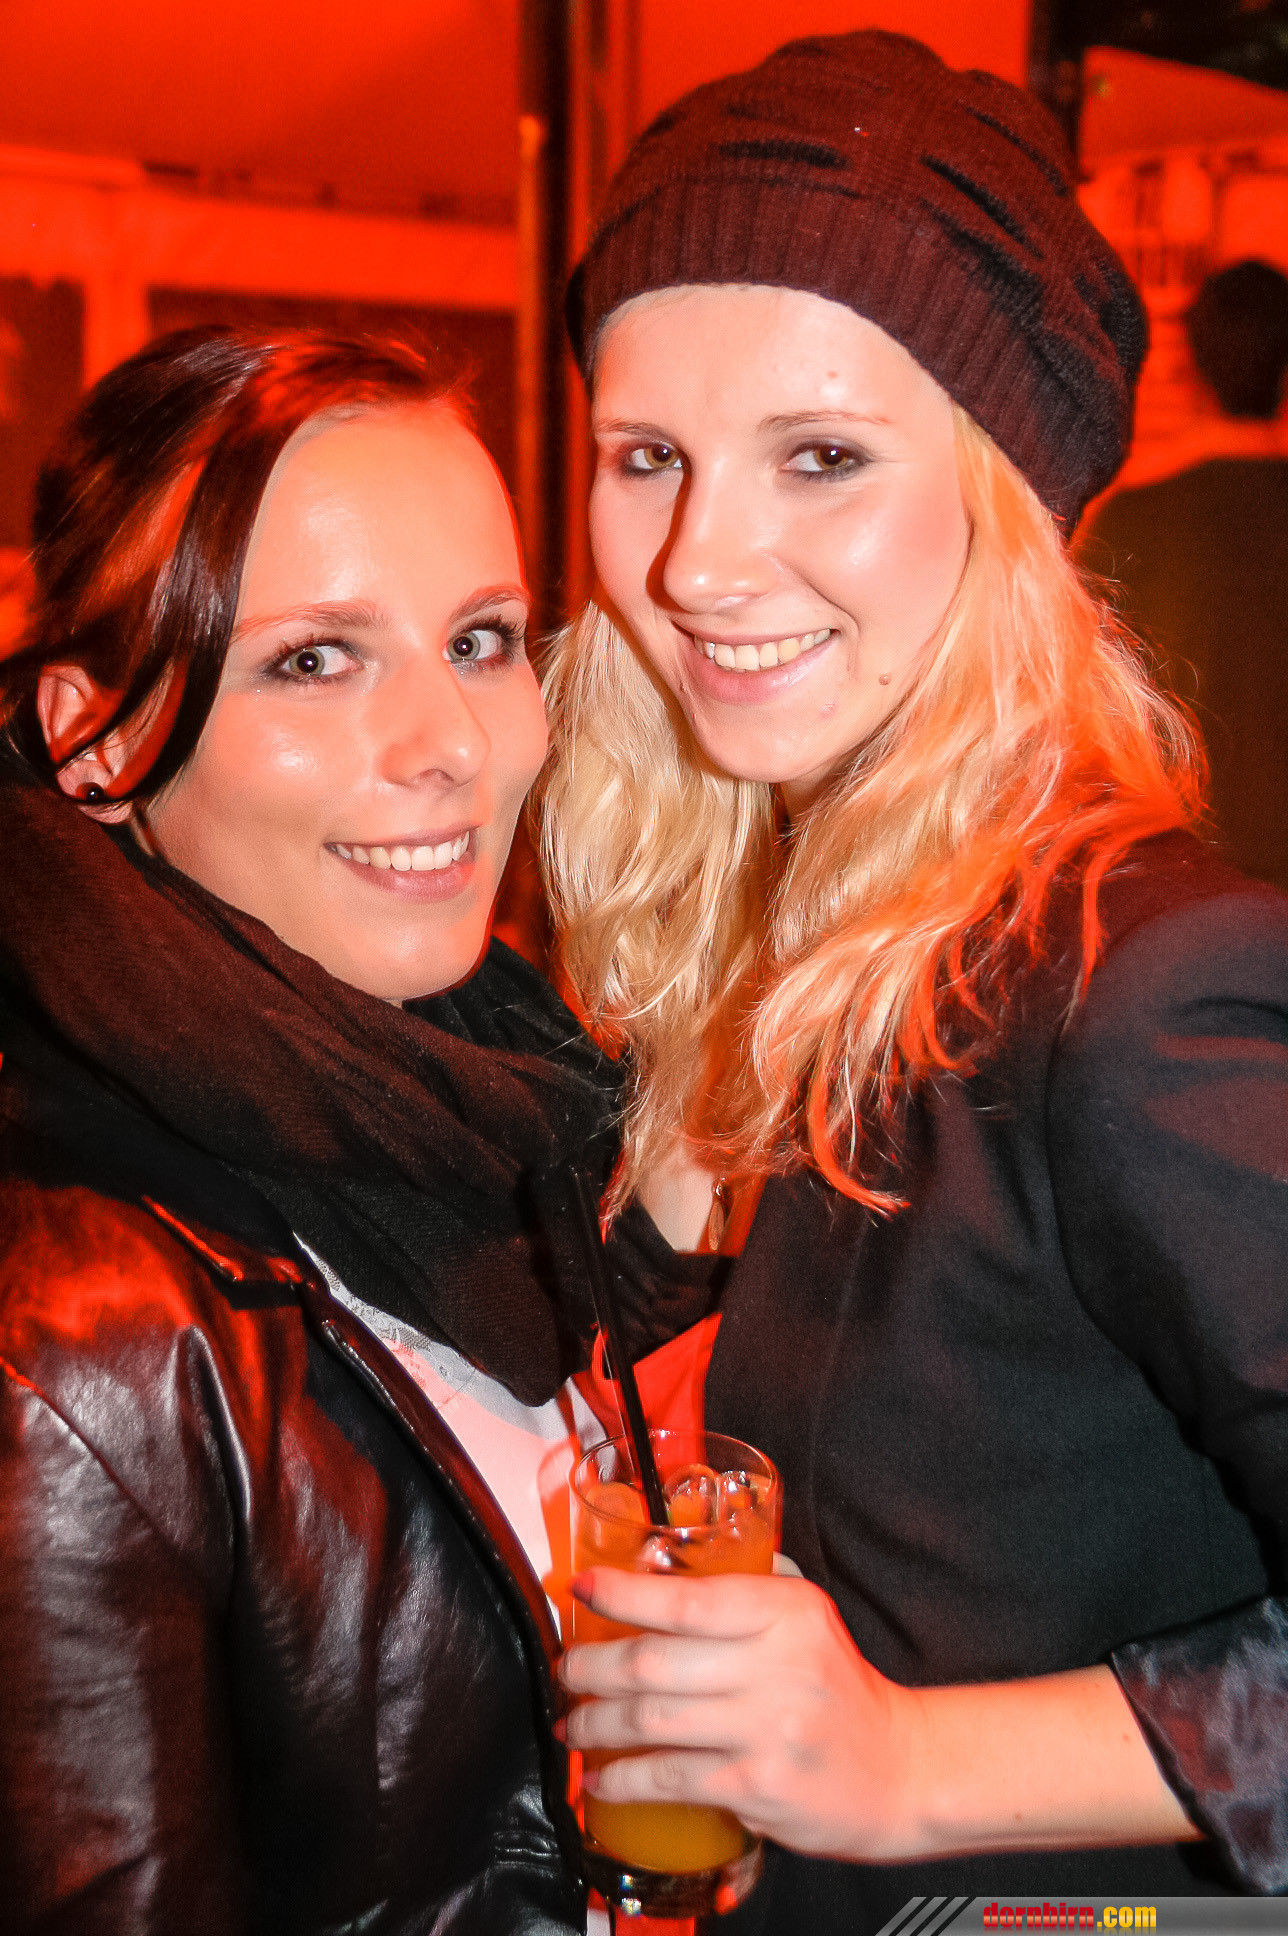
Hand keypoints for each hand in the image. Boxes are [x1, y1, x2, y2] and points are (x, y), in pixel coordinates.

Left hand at [559, 1566, 924, 1860]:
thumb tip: (655, 1570)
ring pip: (652, 1721)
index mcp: (785, 1612)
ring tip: (573, 1723)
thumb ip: (743, 1591)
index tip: (581, 1589)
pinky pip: (670, 1778)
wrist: (900, 1769)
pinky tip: (601, 1778)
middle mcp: (778, 1666)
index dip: (621, 1593)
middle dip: (591, 1667)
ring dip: (595, 1723)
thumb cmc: (838, 1688)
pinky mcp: (758, 1788)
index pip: (686, 1599)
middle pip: (654, 1661)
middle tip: (568, 1670)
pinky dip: (623, 1779)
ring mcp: (767, 1730)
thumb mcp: (805, 1617)